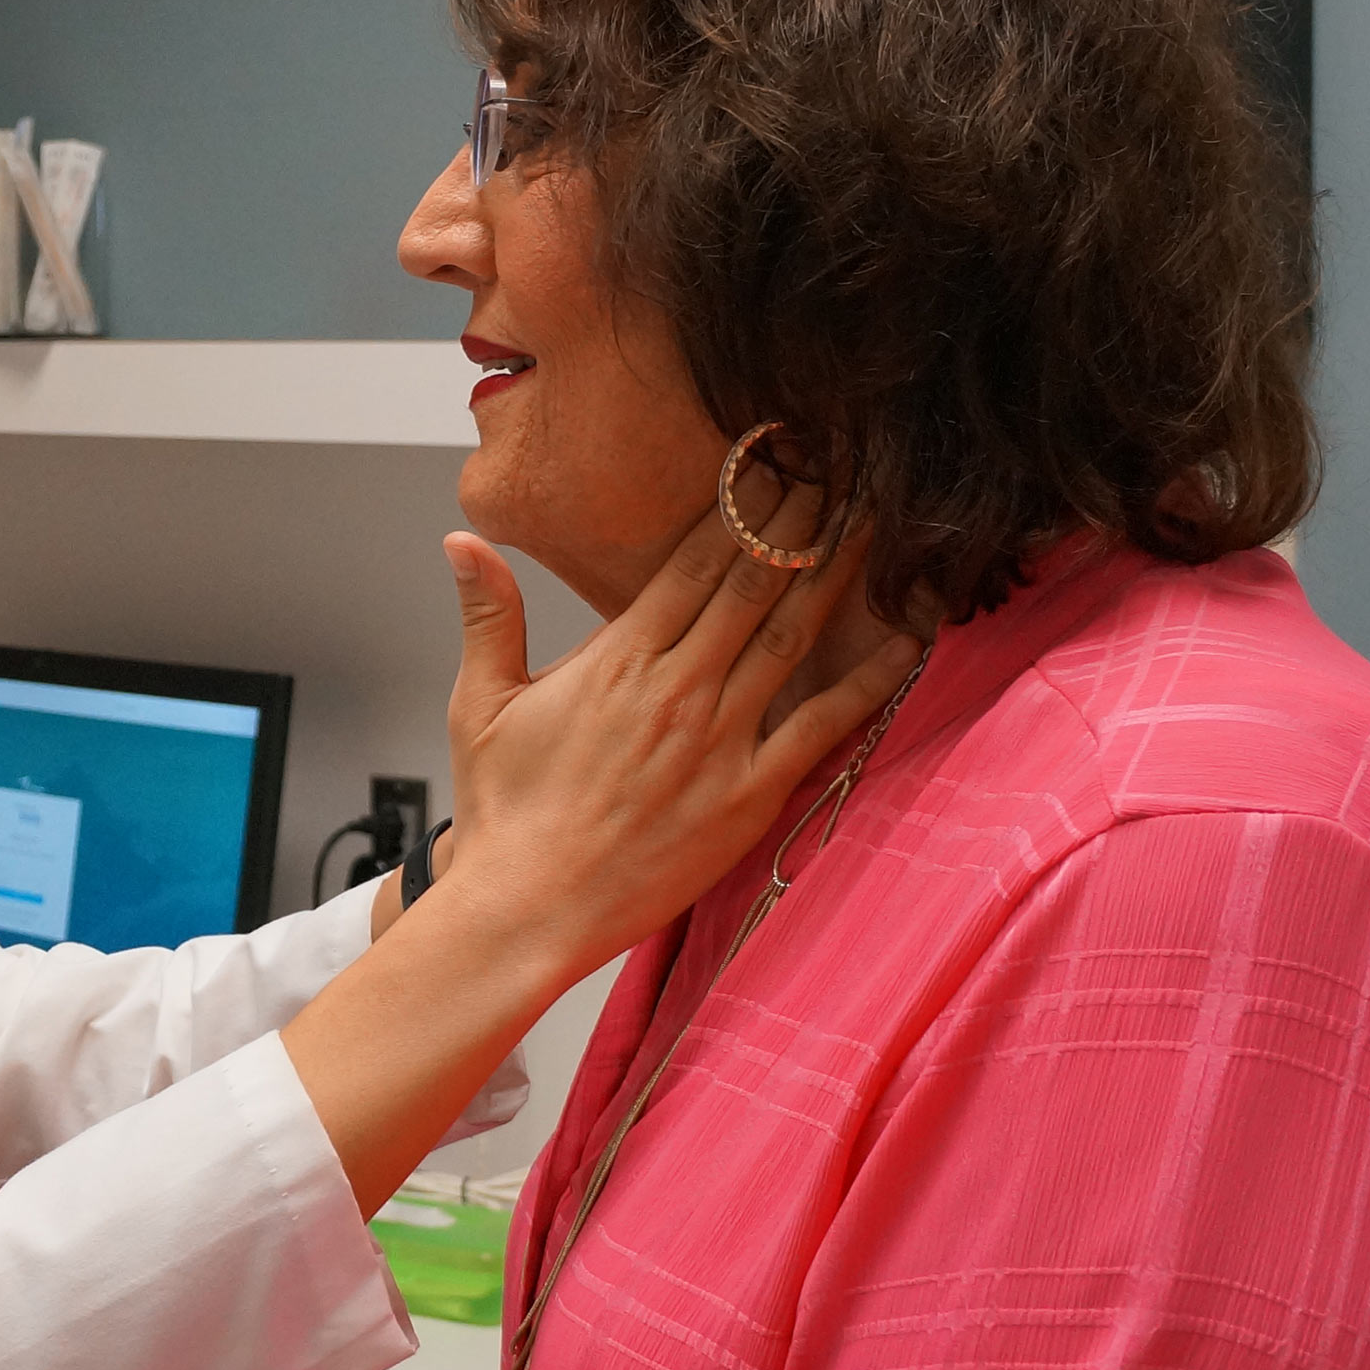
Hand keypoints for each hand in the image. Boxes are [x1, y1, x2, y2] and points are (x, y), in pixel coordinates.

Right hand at [281, 488, 919, 1214]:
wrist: (527, 911)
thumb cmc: (505, 816)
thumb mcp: (479, 703)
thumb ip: (486, 615)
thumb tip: (463, 540)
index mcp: (619, 659)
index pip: (697, 559)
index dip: (743, 503)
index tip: (774, 459)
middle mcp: (678, 688)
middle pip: (757, 580)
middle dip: (802, 517)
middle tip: (841, 468)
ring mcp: (720, 740)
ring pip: (794, 635)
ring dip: (839, 573)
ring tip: (875, 523)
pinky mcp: (750, 795)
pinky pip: (825, 726)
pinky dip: (868, 681)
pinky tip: (907, 641)